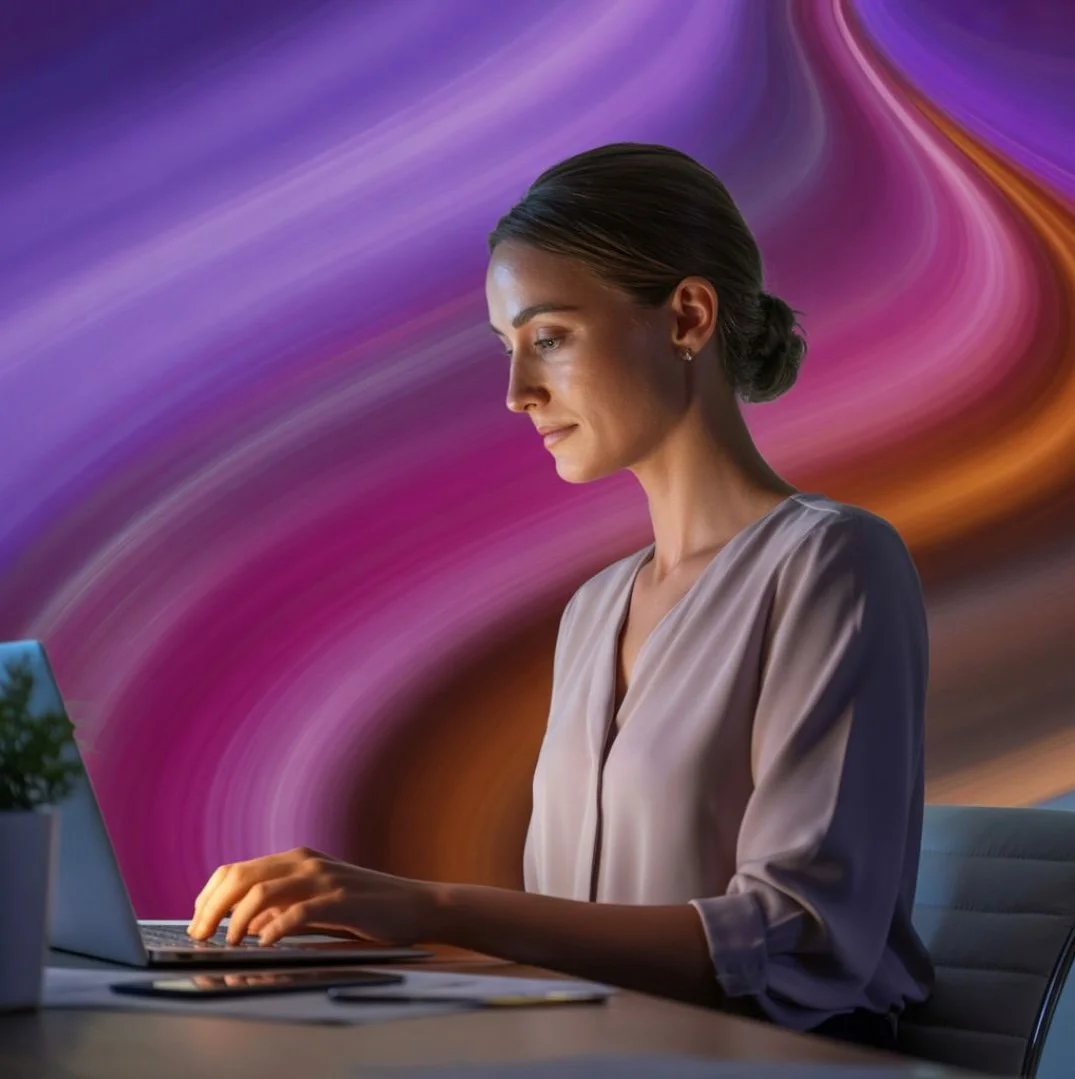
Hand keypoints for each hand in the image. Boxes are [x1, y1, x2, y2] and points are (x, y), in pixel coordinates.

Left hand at [187, 847, 440, 946]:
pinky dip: (275, 929)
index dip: (208, 896)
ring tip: (228, 944)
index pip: (236, 870)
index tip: (196, 922)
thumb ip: (282, 908)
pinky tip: (265, 944)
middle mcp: (306, 862)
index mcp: (296, 860)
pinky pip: (298, 911)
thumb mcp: (317, 904)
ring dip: (236, 920)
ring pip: (262, 891)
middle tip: (198, 937)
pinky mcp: (342, 899)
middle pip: (241, 877)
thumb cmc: (365, 908)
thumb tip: (243, 925)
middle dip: (211, 908)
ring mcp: (324, 878)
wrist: (415, 905)